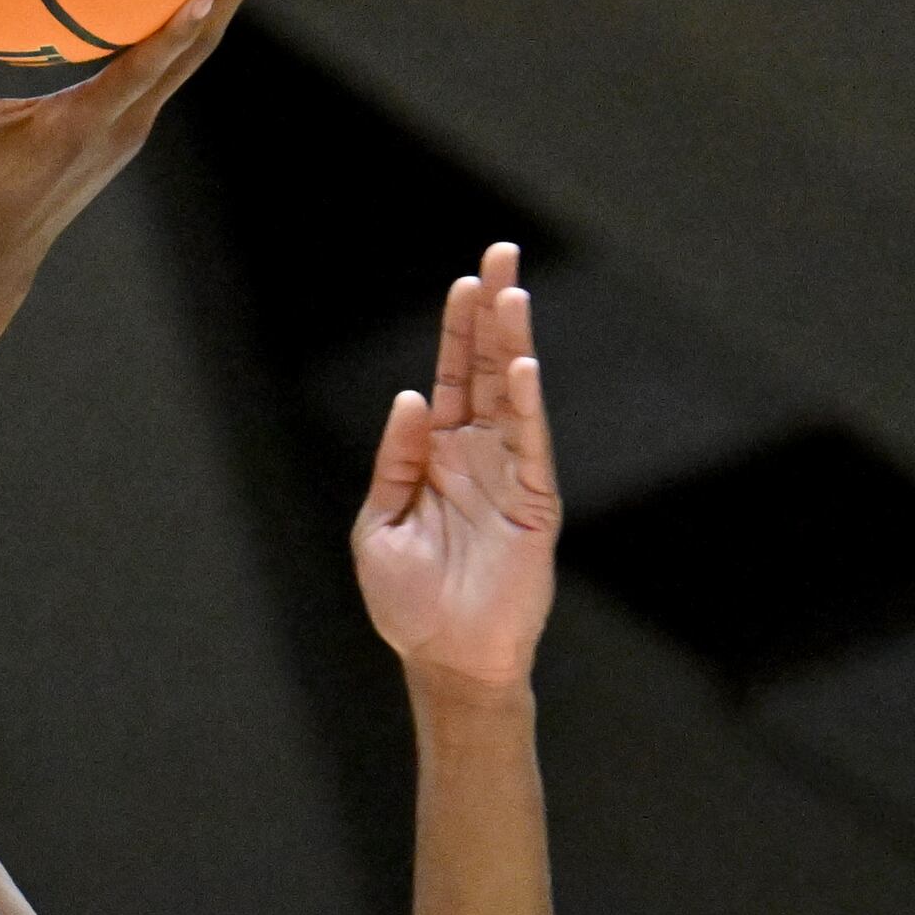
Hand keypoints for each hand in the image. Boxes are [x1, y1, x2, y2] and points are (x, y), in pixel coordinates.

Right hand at [0, 0, 260, 265]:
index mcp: (86, 123)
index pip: (143, 69)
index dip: (177, 29)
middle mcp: (123, 126)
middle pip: (193, 54)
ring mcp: (131, 130)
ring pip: (190, 61)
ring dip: (220, 8)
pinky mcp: (126, 131)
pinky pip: (168, 71)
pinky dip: (188, 31)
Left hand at [352, 246, 559, 689]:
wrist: (446, 660)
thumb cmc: (410, 603)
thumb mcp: (380, 526)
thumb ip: (396, 462)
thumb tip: (411, 400)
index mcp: (440, 457)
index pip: (452, 378)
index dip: (459, 330)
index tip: (468, 280)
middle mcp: (479, 457)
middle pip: (486, 370)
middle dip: (492, 313)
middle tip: (501, 254)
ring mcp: (510, 477)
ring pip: (512, 396)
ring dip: (511, 344)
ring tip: (512, 292)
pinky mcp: (534, 505)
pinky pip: (531, 446)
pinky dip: (525, 407)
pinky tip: (521, 368)